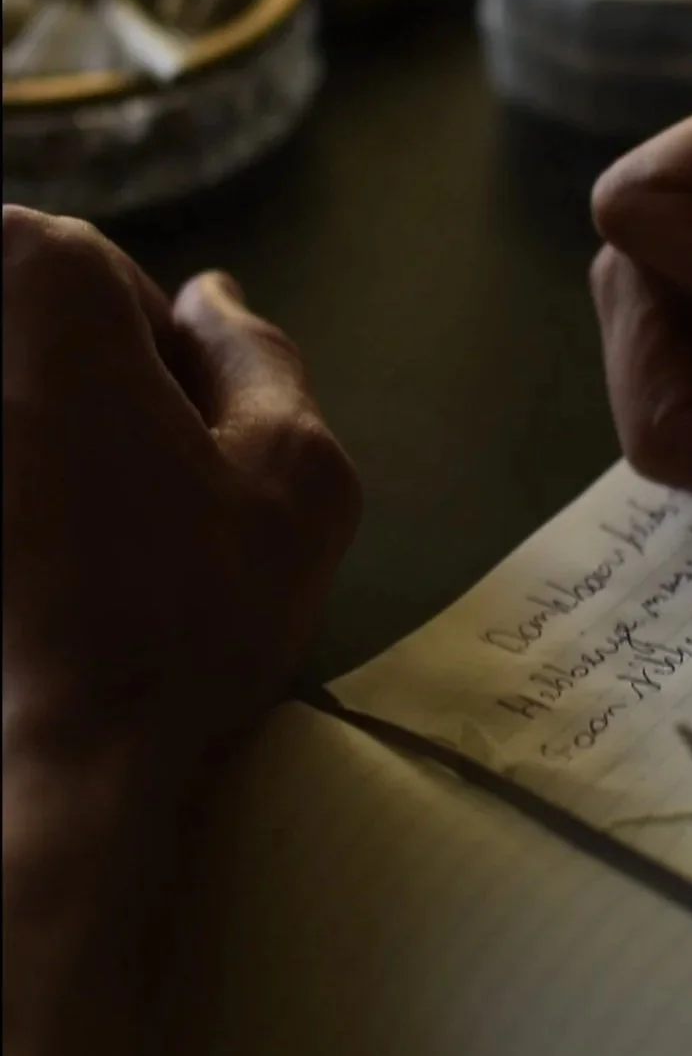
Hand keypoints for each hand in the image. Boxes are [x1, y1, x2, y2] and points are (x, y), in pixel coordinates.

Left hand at [3, 205, 360, 1055]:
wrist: (47, 780)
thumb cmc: (187, 615)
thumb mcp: (298, 475)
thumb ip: (261, 356)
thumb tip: (209, 297)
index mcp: (34, 283)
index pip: (100, 275)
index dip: (153, 367)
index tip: (176, 462)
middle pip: (22, 333)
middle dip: (78, 403)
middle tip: (120, 517)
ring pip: (5, 414)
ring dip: (40, 463)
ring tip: (70, 567)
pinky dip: (18, 514)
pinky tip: (32, 593)